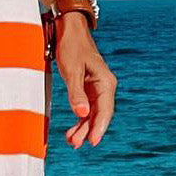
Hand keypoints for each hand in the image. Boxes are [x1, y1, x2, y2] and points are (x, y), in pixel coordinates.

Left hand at [55, 17, 115, 147]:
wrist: (69, 30)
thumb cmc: (71, 47)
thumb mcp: (72, 70)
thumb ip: (76, 93)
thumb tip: (82, 115)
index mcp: (106, 82)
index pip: (105, 110)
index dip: (98, 128)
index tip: (91, 142)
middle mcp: (105, 87)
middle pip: (99, 114)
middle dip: (88, 131)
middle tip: (76, 145)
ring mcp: (97, 88)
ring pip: (92, 113)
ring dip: (83, 128)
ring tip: (71, 142)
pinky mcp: (88, 88)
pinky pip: (86, 108)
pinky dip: (80, 119)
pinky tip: (72, 131)